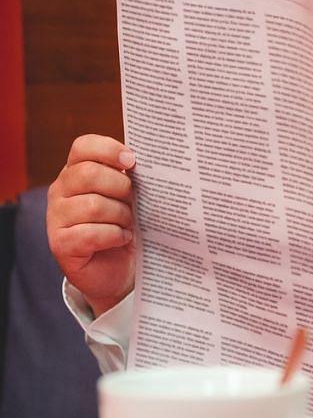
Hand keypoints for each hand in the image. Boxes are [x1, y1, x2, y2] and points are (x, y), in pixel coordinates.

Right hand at [46, 135, 137, 316]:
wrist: (118, 270)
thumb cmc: (124, 226)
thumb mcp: (128, 197)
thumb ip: (129, 176)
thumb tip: (151, 159)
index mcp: (76, 172)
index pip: (83, 147)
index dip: (108, 149)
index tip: (132, 161)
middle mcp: (60, 191)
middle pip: (89, 174)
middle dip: (121, 187)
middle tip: (134, 202)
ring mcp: (56, 218)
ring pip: (93, 205)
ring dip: (120, 215)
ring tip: (128, 224)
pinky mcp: (60, 244)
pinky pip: (91, 233)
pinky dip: (114, 236)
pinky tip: (122, 238)